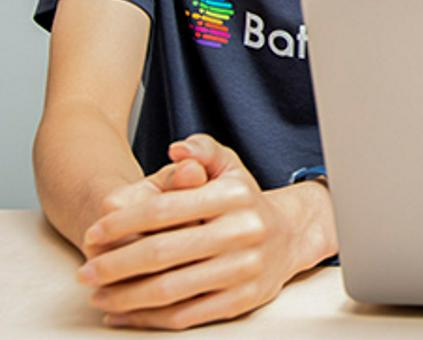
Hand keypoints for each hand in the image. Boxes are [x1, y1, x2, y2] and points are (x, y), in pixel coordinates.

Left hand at [76, 134, 332, 329]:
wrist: (289, 236)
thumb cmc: (244, 201)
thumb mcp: (229, 167)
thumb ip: (203, 150)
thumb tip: (178, 151)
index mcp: (235, 194)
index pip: (165, 208)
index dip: (122, 224)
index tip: (93, 234)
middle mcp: (243, 231)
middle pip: (162, 253)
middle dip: (114, 265)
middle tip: (86, 272)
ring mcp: (245, 268)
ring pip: (169, 289)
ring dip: (124, 296)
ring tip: (98, 295)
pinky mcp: (242, 300)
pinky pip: (185, 315)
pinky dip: (147, 318)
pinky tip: (124, 313)